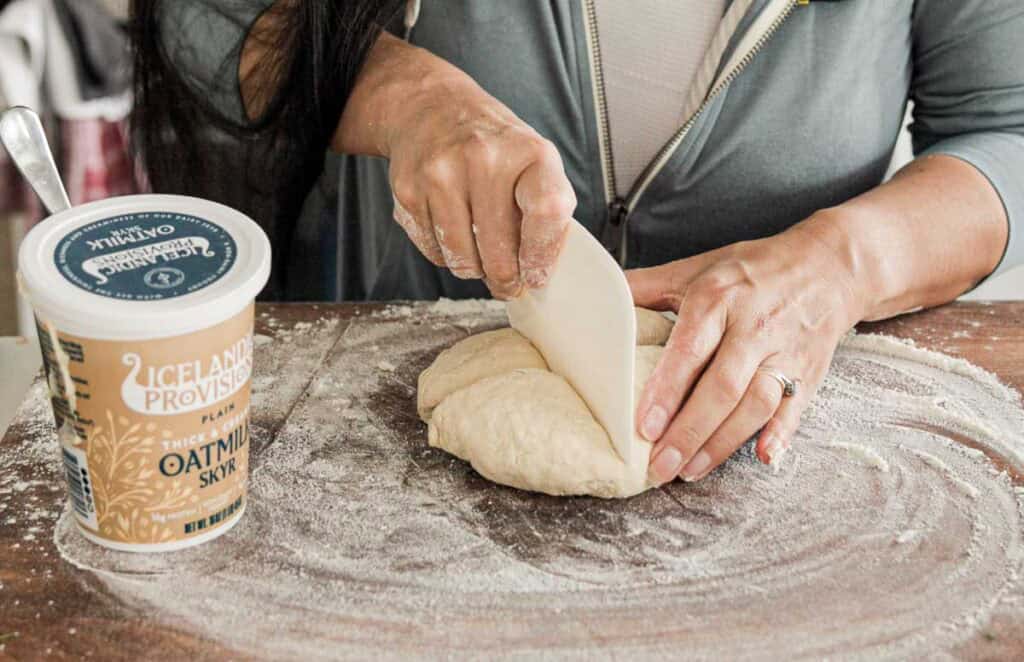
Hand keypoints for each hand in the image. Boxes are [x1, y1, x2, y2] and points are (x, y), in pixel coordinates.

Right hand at [336, 35, 575, 298]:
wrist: (432, 108)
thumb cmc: (494, 145)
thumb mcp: (534, 162)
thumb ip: (546, 212)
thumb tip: (536, 275)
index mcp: (530, 153)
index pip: (546, 214)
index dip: (542, 257)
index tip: (536, 277)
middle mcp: (484, 159)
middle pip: (499, 252)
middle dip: (506, 279)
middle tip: (508, 282)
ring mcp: (441, 174)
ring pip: (463, 261)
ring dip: (475, 270)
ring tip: (481, 256)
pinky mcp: (409, 191)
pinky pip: (434, 253)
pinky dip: (447, 255)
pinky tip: (453, 231)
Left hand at [628, 217, 867, 483]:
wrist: (829, 266)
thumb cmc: (751, 270)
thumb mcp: (697, 269)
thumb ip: (646, 286)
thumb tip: (595, 297)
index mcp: (718, 298)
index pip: (691, 349)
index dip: (668, 390)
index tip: (644, 425)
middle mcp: (753, 326)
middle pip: (723, 386)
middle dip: (690, 431)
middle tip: (659, 466)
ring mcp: (785, 351)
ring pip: (756, 403)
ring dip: (723, 442)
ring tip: (689, 470)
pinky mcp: (811, 372)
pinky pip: (796, 408)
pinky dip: (781, 435)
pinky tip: (762, 458)